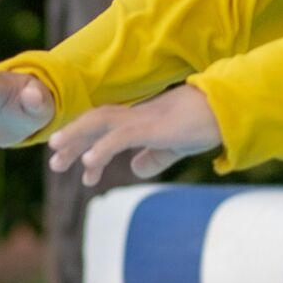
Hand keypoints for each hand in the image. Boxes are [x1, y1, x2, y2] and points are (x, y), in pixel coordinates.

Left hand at [44, 83, 222, 183]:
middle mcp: (137, 114)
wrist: (228, 110)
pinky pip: (121, 136)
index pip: (106, 129)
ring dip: (77, 138)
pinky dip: (101, 149)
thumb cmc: (206, 124)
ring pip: (100, 122)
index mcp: (141, 119)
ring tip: (58, 155)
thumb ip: (155, 157)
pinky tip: (88, 163)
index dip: (89, 147)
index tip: (82, 172)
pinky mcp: (153, 126)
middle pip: (95, 122)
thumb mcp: (176, 146)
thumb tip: (135, 169)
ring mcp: (143, 118)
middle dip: (72, 140)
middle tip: (54, 163)